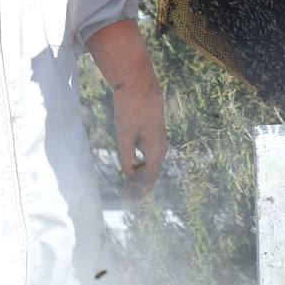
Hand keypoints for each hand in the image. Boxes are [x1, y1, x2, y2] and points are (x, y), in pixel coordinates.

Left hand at [112, 82, 166, 199]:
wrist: (140, 84)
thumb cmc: (131, 108)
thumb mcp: (124, 132)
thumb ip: (126, 154)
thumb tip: (129, 172)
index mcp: (155, 149)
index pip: (149, 177)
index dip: (140, 190)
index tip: (132, 200)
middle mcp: (160, 147)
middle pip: (151, 173)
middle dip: (141, 186)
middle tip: (129, 198)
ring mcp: (158, 140)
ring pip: (150, 164)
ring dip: (141, 176)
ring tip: (130, 187)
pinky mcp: (153, 134)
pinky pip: (149, 155)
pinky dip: (141, 164)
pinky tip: (132, 168)